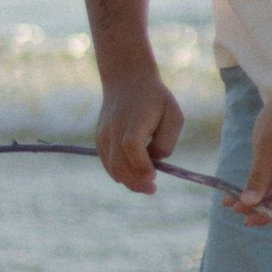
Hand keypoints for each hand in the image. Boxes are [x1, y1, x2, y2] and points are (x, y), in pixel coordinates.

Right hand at [95, 68, 183, 192]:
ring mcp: (103, 135)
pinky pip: (108, 164)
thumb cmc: (156, 100)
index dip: (141, 164)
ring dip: (128, 181)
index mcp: (133, 120)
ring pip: (112, 167)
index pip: (131, 146)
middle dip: (136, 181)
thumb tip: (155, 161)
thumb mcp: (173, 114)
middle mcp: (113, 128)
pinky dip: (120, 174)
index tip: (153, 176)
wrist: (127, 81)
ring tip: (145, 185)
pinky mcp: (99, 140)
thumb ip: (166, 140)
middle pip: (119, 162)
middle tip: (151, 189)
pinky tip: (133, 176)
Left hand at [238, 86, 271, 223]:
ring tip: (233, 200)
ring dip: (261, 201)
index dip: (263, 215)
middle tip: (232, 207)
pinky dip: (266, 190)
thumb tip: (248, 203)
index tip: (240, 214)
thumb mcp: (264, 147)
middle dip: (260, 210)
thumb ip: (258, 177)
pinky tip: (247, 190)